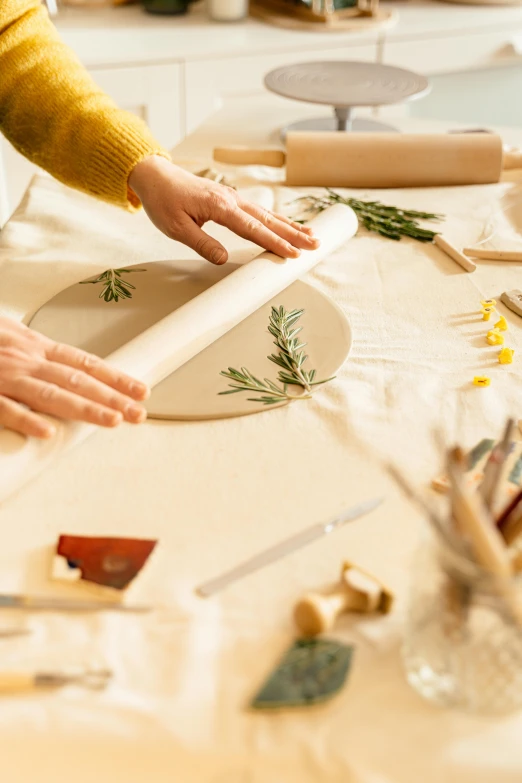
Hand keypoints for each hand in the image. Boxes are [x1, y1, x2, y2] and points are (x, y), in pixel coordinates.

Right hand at [0, 317, 148, 438]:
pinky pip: (6, 409)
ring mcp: (7, 377)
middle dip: (112, 398)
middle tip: (138, 413)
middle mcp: (27, 361)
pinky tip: (48, 432)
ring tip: (112, 421)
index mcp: (37, 349)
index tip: (141, 392)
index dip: (116, 378)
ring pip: (50, 394)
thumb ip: (40, 358)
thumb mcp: (13, 341)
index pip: (86, 364)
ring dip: (84, 409)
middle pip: (77, 381)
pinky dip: (27, 421)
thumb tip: (69, 369)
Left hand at [128, 156, 319, 264]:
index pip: (253, 229)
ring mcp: (233, 198)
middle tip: (315, 244)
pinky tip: (287, 225)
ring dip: (290, 226)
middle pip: (268, 220)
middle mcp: (231, 200)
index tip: (293, 254)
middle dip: (293, 234)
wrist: (154, 175)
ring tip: (311, 235)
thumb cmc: (163, 200)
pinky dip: (276, 219)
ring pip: (267, 214)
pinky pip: (258, 211)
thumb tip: (223, 259)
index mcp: (220, 207)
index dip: (275, 243)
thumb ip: (201, 243)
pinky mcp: (230, 199)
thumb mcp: (175, 228)